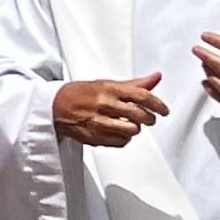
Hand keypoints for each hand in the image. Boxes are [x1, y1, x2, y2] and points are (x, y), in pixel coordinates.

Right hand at [52, 74, 167, 148]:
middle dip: (149, 118)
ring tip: (130, 124)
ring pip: (132, 131)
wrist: (55, 107)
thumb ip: (134, 84)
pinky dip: (124, 138)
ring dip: (135, 129)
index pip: (141, 96)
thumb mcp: (107, 84)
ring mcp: (99, 123)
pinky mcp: (95, 138)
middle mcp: (104, 105)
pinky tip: (119, 131)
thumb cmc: (81, 93)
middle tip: (150, 118)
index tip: (164, 110)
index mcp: (109, 89)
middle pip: (139, 115)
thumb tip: (156, 78)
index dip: (157, 104)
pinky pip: (121, 142)